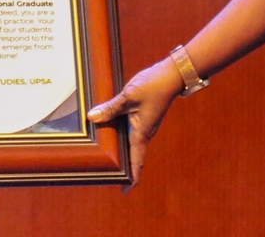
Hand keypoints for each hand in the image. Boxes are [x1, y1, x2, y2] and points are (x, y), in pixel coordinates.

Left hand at [87, 57, 184, 186]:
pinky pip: (132, 131)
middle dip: (124, 168)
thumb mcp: (129, 96)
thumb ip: (110, 108)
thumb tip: (93, 117)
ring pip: (132, 143)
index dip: (132, 178)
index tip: (125, 191)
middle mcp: (145, 132)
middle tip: (110, 176)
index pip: (137, 161)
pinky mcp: (144, 115)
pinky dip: (122, 137)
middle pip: (134, 156)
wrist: (171, 74)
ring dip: (123, 152)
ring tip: (109, 159)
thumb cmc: (153, 86)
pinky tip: (112, 131)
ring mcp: (146, 124)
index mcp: (142, 133)